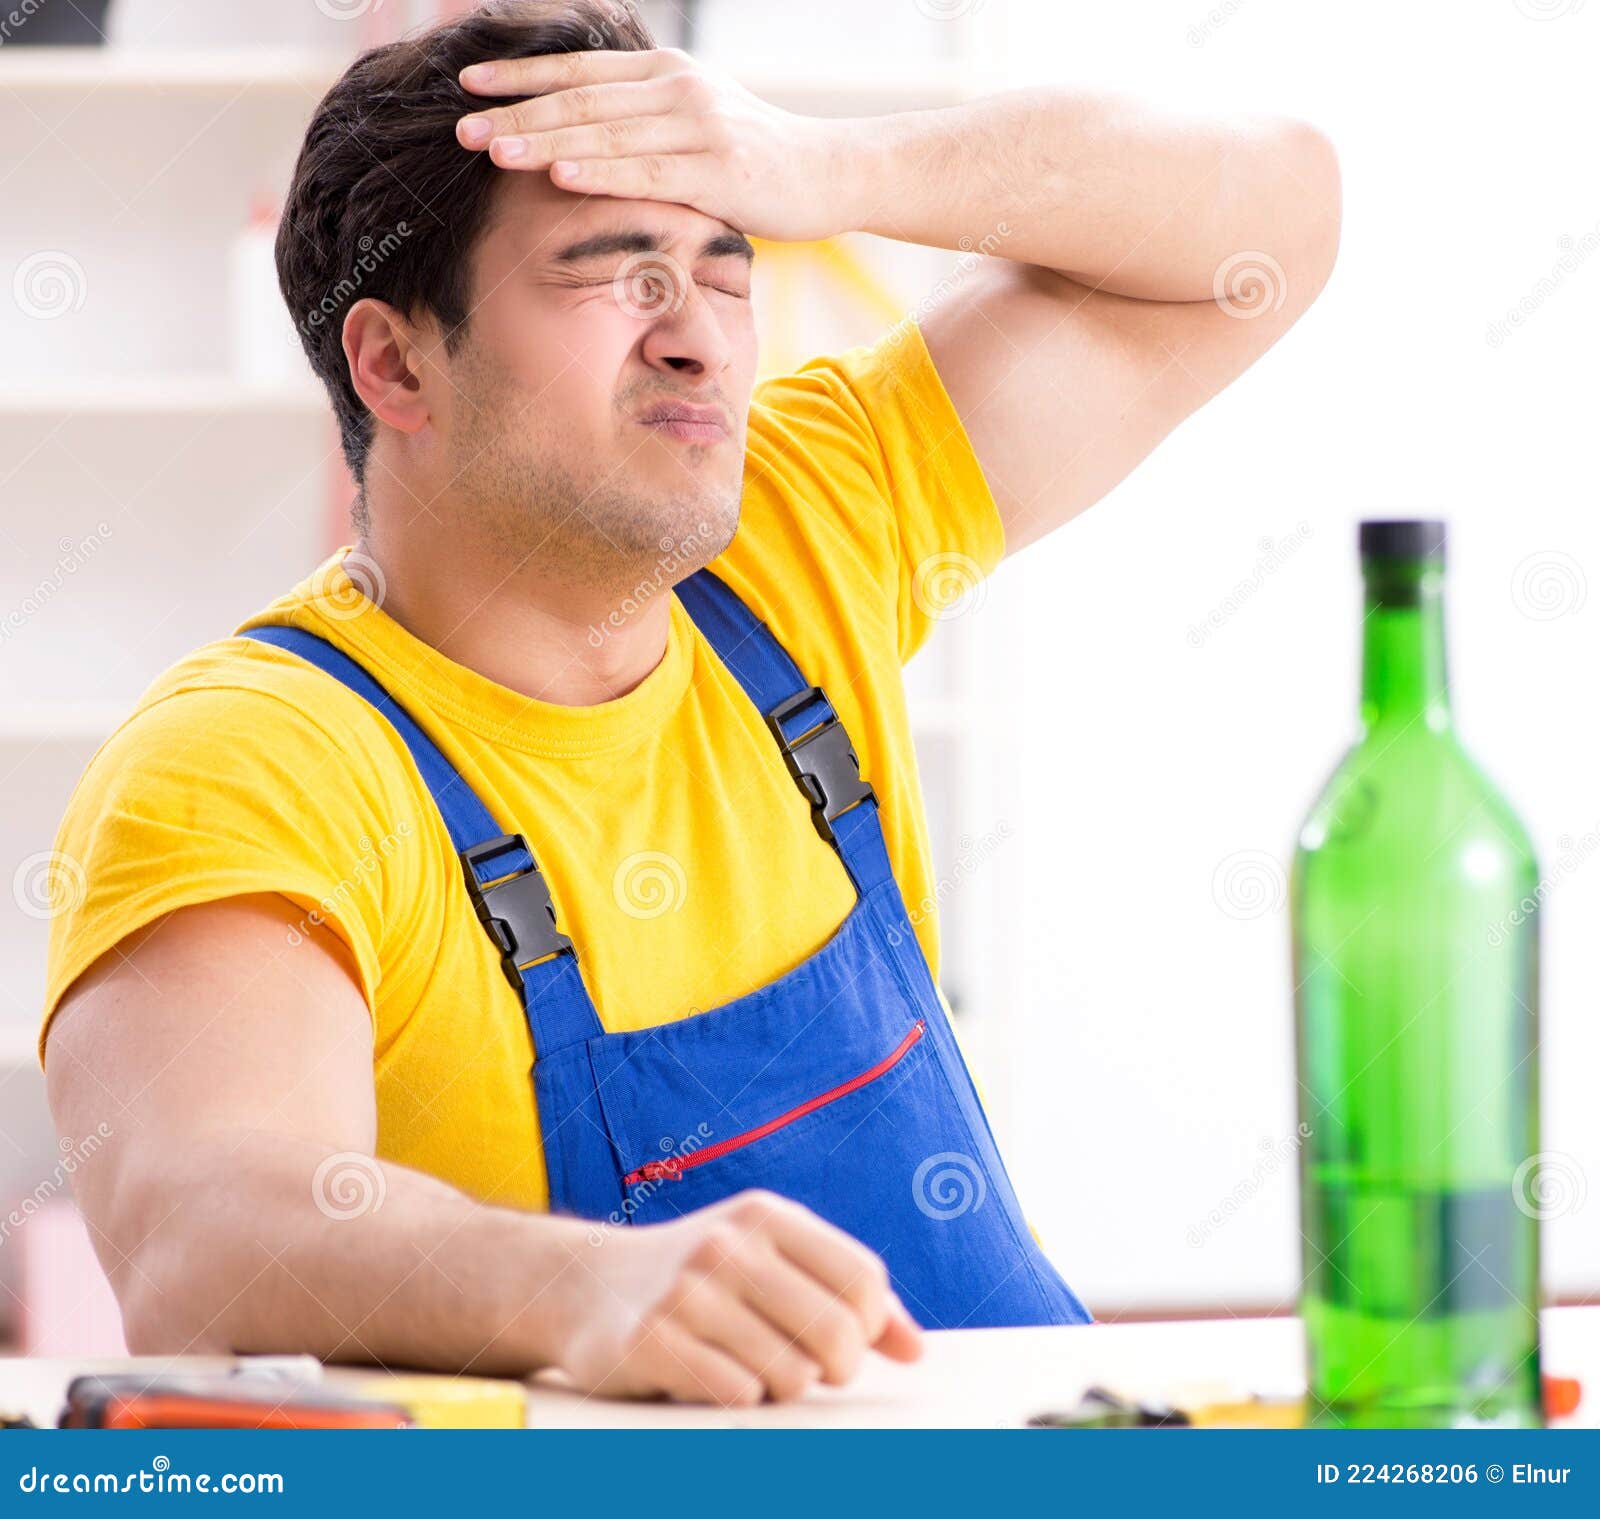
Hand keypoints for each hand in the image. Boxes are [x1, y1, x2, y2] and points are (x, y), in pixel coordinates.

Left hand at [456, 48, 858, 241]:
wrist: (830, 173)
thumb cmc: (756, 157)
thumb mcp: (696, 121)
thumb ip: (644, 118)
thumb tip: (584, 132)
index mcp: (664, 72)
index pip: (579, 70)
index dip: (520, 75)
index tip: (468, 85)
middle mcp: (675, 89)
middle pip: (582, 100)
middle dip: (518, 113)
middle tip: (463, 128)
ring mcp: (698, 129)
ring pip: (607, 134)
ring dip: (546, 141)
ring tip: (495, 151)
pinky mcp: (718, 173)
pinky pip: (646, 173)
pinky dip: (600, 173)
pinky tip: (561, 175)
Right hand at [552, 1190, 922, 1404]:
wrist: (584, 1284)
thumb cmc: (699, 1278)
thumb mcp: (768, 1259)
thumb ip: (842, 1293)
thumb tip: (915, 1348)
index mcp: (765, 1216)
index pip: (862, 1279)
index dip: (869, 1327)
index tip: (845, 1340)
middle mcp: (728, 1245)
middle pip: (836, 1333)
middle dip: (836, 1368)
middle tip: (810, 1370)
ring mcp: (687, 1292)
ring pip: (791, 1375)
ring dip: (782, 1388)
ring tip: (751, 1367)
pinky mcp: (651, 1341)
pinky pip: (738, 1396)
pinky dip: (737, 1399)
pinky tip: (711, 1376)